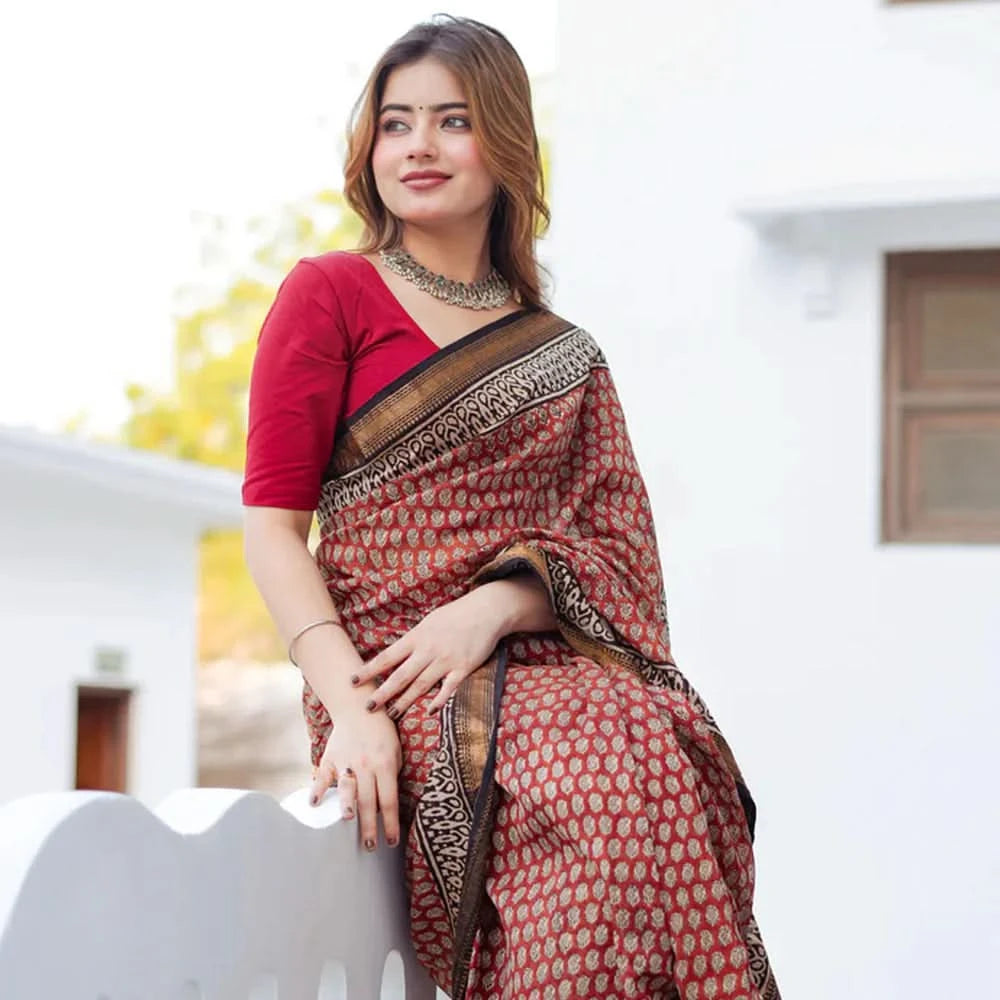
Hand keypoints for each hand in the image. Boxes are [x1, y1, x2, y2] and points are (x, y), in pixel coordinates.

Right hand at [310, 702, 401, 851]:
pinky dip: (318, 789)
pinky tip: (314, 804)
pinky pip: (323, 775)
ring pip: (347, 788)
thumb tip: (386, 801)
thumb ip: (393, 773)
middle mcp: (366, 764)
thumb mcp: (396, 750)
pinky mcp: (330, 757)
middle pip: (368, 800)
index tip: (391, 842)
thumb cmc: (382, 731)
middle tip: (371, 847)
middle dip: (370, 826)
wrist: (358, 707)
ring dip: (347, 806)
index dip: (390, 823)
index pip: (389, 800)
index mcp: (385, 764)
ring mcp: (347, 761)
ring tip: (347, 822)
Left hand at [351, 587, 506, 718]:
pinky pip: (448, 688)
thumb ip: (414, 639)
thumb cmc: (455, 615)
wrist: (485, 611)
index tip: (353, 681)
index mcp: (417, 637)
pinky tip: (429, 711)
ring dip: (405, 701)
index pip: (387, 657)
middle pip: (401, 675)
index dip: (369, 670)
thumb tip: (395, 654)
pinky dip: (439, 700)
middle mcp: (428, 650)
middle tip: (368, 707)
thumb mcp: (429, 622)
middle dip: (383, 692)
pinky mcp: (463, 668)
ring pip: (421, 685)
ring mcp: (446, 660)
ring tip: (391, 714)